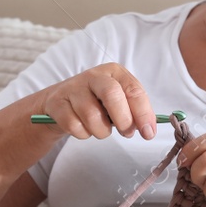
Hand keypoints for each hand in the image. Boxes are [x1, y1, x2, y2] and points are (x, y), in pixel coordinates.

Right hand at [35, 64, 156, 139]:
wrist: (59, 103)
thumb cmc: (95, 102)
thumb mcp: (117, 101)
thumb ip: (133, 111)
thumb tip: (147, 128)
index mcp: (114, 72)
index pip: (133, 90)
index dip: (143, 113)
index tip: (148, 133)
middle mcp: (94, 76)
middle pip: (112, 95)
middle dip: (123, 119)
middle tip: (126, 133)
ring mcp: (72, 88)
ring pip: (92, 116)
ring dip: (101, 131)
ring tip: (100, 129)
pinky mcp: (57, 103)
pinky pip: (74, 126)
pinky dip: (83, 134)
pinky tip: (83, 128)